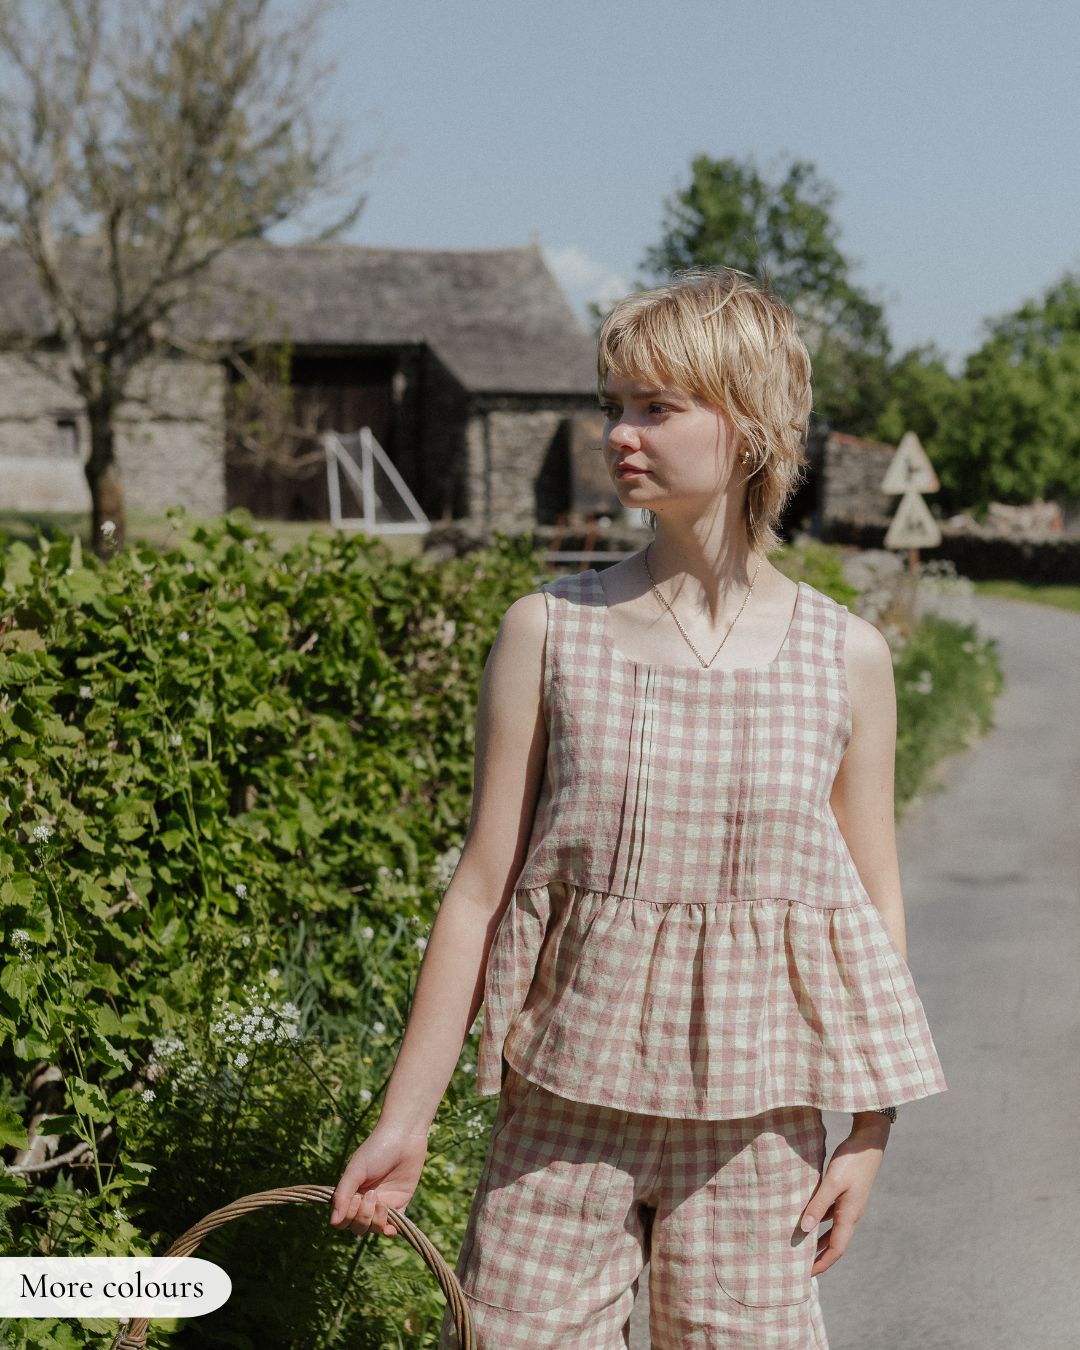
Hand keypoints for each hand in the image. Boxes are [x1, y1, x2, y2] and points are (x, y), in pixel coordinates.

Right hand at [329, 1124, 428, 1237]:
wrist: (404, 1136)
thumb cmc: (376, 1149)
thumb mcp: (355, 1170)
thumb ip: (343, 1195)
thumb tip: (333, 1222)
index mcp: (351, 1193)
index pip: (342, 1221)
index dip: (348, 1216)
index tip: (357, 1197)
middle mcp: (365, 1202)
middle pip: (357, 1228)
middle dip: (363, 1217)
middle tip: (372, 1194)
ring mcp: (382, 1204)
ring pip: (374, 1229)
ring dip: (377, 1222)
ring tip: (383, 1203)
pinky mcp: (400, 1204)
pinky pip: (393, 1227)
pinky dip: (390, 1231)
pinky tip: (391, 1228)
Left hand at [799, 1116, 888, 1275]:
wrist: (868, 1142)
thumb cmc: (850, 1161)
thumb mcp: (832, 1183)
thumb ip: (817, 1205)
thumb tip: (803, 1230)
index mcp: (849, 1216)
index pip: (835, 1249)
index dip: (822, 1263)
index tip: (806, 1275)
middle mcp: (851, 1214)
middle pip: (834, 1243)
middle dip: (819, 1256)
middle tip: (800, 1265)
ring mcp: (850, 1204)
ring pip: (832, 1229)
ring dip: (818, 1239)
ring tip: (801, 1246)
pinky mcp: (847, 1193)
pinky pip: (831, 1214)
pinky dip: (819, 1220)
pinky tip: (808, 1217)